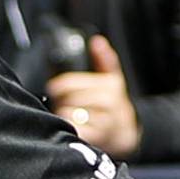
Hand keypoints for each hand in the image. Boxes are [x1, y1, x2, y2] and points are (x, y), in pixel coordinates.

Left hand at [47, 36, 141, 158]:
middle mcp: (106, 102)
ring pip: (68, 114)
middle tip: (59, 102)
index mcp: (108, 86)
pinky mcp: (96, 137)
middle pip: (67, 99)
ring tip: (66, 114)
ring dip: (62, 115)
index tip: (53, 87)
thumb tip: (97, 41)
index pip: (71, 83)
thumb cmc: (114, 104)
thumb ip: (104, 59)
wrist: (126, 132)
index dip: (57, 85)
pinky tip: (71, 126)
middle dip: (60, 101)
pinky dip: (69, 128)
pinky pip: (74, 130)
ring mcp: (102, 121)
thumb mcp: (113, 79)